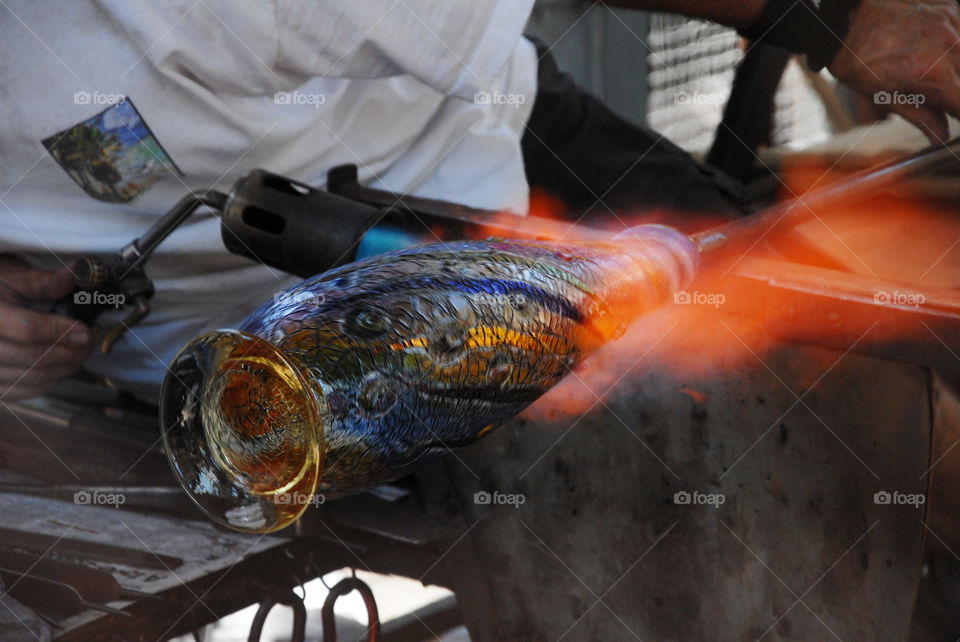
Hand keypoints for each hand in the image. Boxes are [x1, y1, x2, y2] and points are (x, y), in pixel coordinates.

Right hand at [0, 256, 96, 399]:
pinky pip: (27, 391)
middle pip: (32, 358)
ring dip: (66, 366)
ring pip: (33, 377)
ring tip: (81, 348)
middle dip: (71, 350)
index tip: (85, 330)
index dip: (60, 331)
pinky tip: (63, 363)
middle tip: (91, 337)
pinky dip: (52, 379)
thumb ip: (42, 282)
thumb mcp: (11, 276)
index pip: (25, 330)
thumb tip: (76, 275)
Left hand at [829, 0, 959, 141]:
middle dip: (953, 90)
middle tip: (933, 91)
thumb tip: (941, 136)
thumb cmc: (857, 62)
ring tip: (925, 65)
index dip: (957, 113)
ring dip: (954, 66)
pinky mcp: (948, 7)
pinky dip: (949, 43)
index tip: (952, 115)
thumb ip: (922, 117)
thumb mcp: (885, 97)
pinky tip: (927, 45)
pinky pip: (959, 31)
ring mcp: (951, 23)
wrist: (843, 22)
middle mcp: (949, 47)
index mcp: (933, 76)